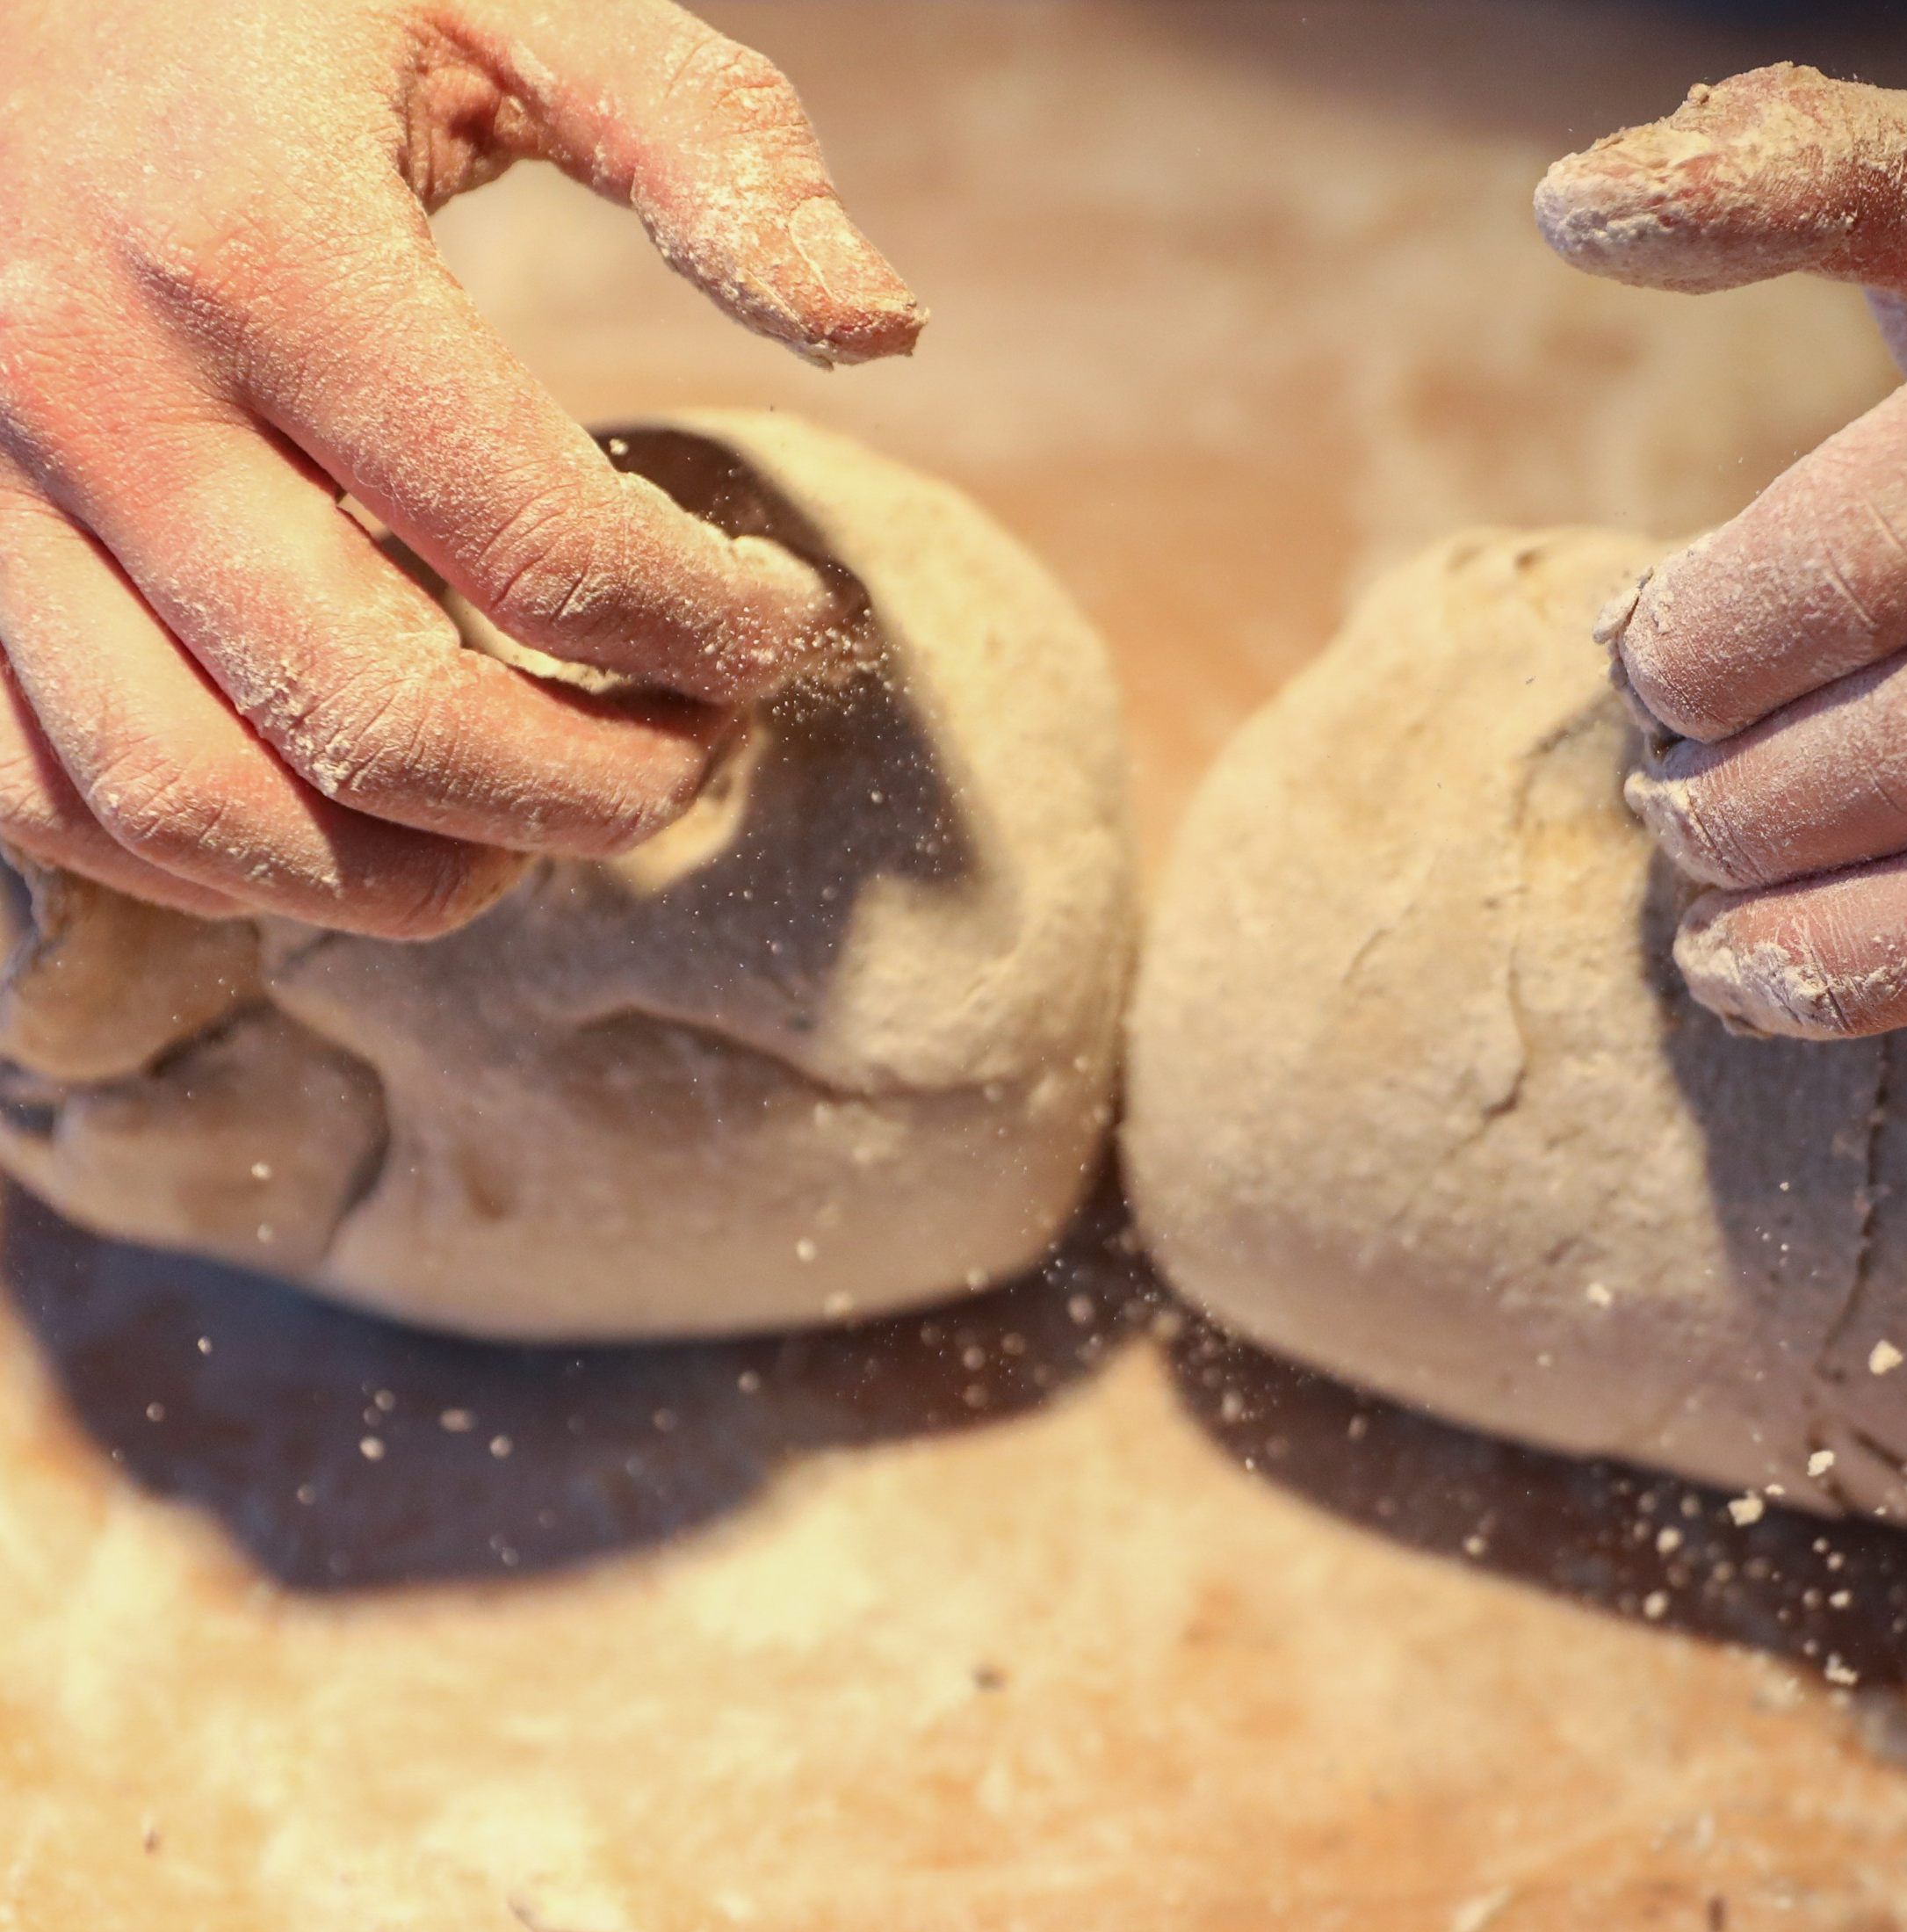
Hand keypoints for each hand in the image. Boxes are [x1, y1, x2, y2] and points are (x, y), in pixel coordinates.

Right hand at [0, 0, 920, 935]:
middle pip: (384, 722)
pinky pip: (67, 800)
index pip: (545, 547)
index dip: (713, 630)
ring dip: (419, 873)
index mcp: (246, 234)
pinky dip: (236, 865)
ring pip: (212, 808)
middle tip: (698, 752)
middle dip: (596, 789)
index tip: (782, 620)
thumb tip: (883, 329)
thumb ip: (701, 141)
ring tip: (550, 822)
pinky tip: (369, 818)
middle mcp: (80, 382)